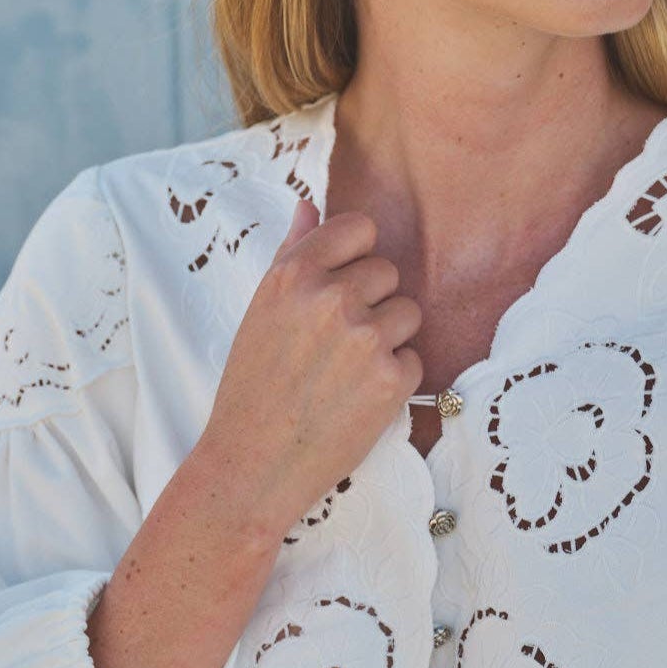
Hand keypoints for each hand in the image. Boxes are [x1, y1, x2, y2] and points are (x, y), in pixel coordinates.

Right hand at [195, 193, 422, 537]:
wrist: (253, 463)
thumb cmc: (252, 388)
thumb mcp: (259, 311)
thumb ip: (291, 253)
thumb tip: (309, 204)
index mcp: (294, 273)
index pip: (359, 228)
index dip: (355, 259)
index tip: (338, 289)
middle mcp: (331, 297)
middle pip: (388, 273)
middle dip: (371, 304)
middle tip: (334, 347)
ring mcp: (365, 337)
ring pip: (407, 314)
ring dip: (387, 341)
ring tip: (346, 373)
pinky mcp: (392, 378)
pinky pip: (415, 358)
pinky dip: (394, 380)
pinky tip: (357, 400)